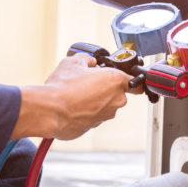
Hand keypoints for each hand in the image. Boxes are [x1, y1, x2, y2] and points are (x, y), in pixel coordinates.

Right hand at [11, 54, 130, 140]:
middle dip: (104, 89)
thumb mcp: (74, 62)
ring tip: (75, 95)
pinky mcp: (94, 126)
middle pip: (117, 93)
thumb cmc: (63, 87)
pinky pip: (93, 116)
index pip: (137, 82)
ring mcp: (106, 115)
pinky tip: (71, 106)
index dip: (131, 79)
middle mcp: (116, 100)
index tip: (126, 79)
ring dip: (94, 101)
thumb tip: (89, 62)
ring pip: (104, 105)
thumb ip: (87, 60)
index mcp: (116, 81)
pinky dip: (85, 112)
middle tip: (87, 83)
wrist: (50, 111)